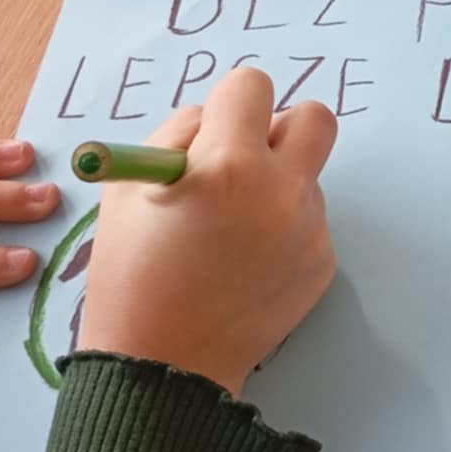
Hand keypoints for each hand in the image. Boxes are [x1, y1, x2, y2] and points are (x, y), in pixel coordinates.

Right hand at [78, 68, 337, 396]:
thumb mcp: (128, 190)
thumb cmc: (131, 274)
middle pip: (315, 118)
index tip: (213, 131)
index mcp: (228, 166)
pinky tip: (245, 264)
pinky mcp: (323, 263)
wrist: (163, 366)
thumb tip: (211, 119)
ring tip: (230, 230)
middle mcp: (281, 192)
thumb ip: (176, 139)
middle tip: (245, 159)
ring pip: (307, 175)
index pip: (253, 85)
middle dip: (281, 127)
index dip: (228, 103)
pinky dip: (283, 230)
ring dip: (277, 185)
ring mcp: (309, 230)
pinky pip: (309, 221)